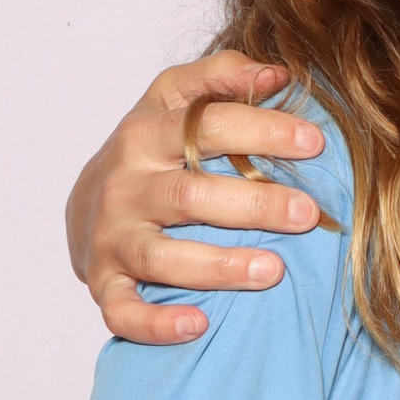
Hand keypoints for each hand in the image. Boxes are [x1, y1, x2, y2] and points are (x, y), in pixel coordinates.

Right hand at [65, 53, 324, 343]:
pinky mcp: (104, 284)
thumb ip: (221, 77)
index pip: (207, 126)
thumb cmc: (150, 149)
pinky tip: (199, 326)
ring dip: (218, 266)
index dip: (262, 131)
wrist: (85, 203)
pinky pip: (122, 311)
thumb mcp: (174, 100)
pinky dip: (156, 324)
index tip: (314, 143)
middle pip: (189, 195)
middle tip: (308, 214)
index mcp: (147, 134)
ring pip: (161, 256)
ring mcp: (112, 238)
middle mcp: (125, 185)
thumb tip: (276, 73)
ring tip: (274, 271)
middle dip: (253, 205)